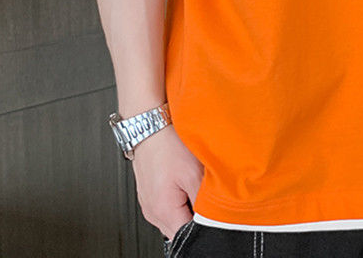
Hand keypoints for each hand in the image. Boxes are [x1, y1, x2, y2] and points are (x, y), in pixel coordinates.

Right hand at [131, 124, 203, 240]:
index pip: (187, 237)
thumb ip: (203, 204)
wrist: (149, 124)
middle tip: (204, 195)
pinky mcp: (150, 194)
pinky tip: (184, 179)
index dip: (203, 228)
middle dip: (196, 217)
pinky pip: (168, 205)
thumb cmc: (168, 143)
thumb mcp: (194, 173)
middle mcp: (152, 212)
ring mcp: (149, 204)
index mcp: (163, 211)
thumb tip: (212, 222)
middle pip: (180, 229)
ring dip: (187, 207)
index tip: (214, 216)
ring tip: (193, 184)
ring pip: (175, 218)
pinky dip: (179, 197)